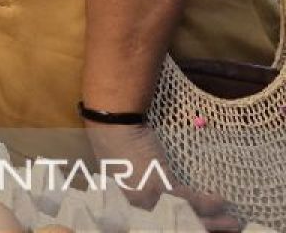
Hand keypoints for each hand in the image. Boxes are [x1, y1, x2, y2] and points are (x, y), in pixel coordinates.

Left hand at [85, 121, 238, 230]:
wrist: (113, 125)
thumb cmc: (119, 147)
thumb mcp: (131, 178)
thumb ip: (147, 195)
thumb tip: (169, 204)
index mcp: (126, 208)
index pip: (157, 224)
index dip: (182, 227)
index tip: (201, 228)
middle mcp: (134, 209)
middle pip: (174, 226)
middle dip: (203, 229)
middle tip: (227, 231)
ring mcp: (146, 199)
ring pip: (185, 217)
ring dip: (212, 221)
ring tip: (232, 224)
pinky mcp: (158, 185)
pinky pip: (187, 200)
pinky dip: (206, 202)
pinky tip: (220, 200)